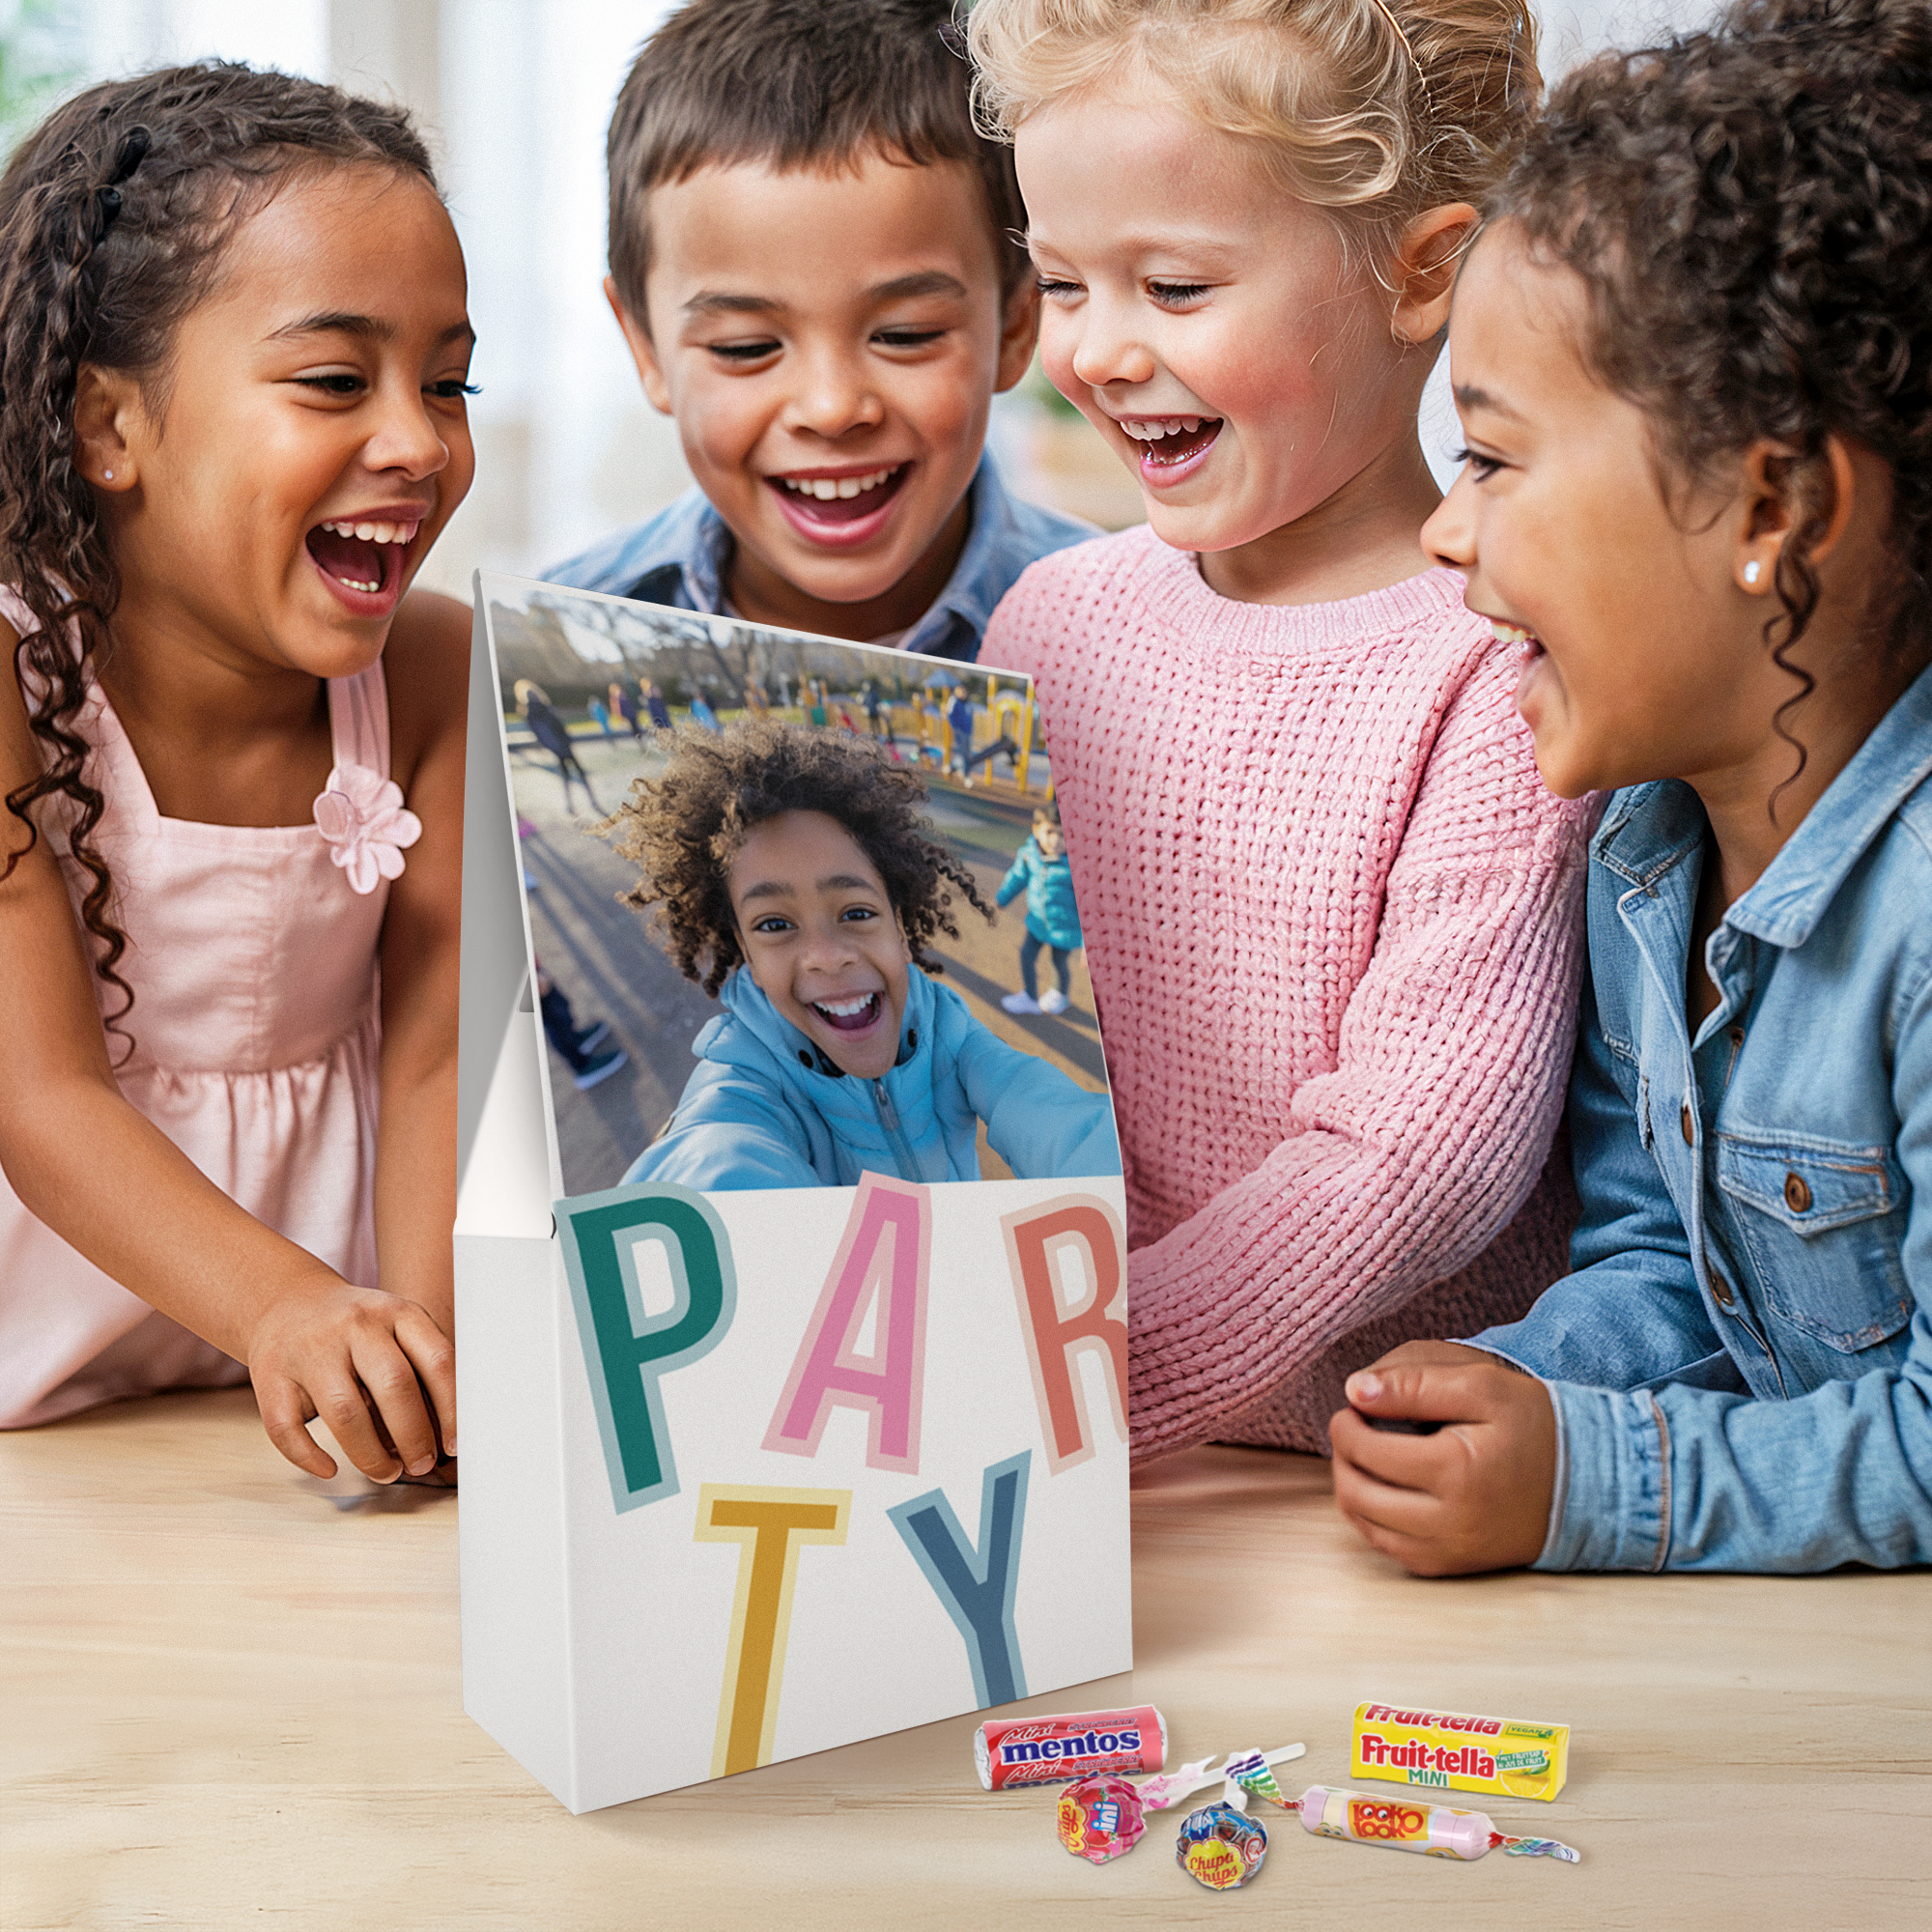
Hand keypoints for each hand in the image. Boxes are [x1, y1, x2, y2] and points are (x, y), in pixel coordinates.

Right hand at [245, 1280, 456, 1481]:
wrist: (287, 1300)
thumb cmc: (356, 1327)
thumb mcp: (397, 1325)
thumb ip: (422, 1366)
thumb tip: (448, 1434)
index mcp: (397, 1313)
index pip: (436, 1360)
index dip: (451, 1408)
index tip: (456, 1444)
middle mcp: (355, 1325)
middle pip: (394, 1385)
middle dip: (414, 1435)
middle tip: (422, 1464)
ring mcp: (310, 1349)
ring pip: (345, 1412)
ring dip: (371, 1454)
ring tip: (387, 1473)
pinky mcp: (270, 1375)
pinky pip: (287, 1427)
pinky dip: (309, 1457)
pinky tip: (330, 1469)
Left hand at [1329, 1340, 1555, 1575]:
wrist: (1587, 1483)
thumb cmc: (1534, 1427)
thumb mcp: (1482, 1387)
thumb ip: (1416, 1383)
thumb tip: (1355, 1389)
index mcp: (1455, 1471)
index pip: (1366, 1450)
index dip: (1347, 1423)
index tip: (1355, 1403)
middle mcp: (1448, 1522)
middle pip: (1356, 1491)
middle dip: (1342, 1455)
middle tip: (1353, 1427)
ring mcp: (1448, 1551)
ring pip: (1364, 1523)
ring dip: (1350, 1484)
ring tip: (1366, 1453)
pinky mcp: (1450, 1566)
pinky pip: (1386, 1546)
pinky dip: (1371, 1515)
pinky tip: (1383, 1485)